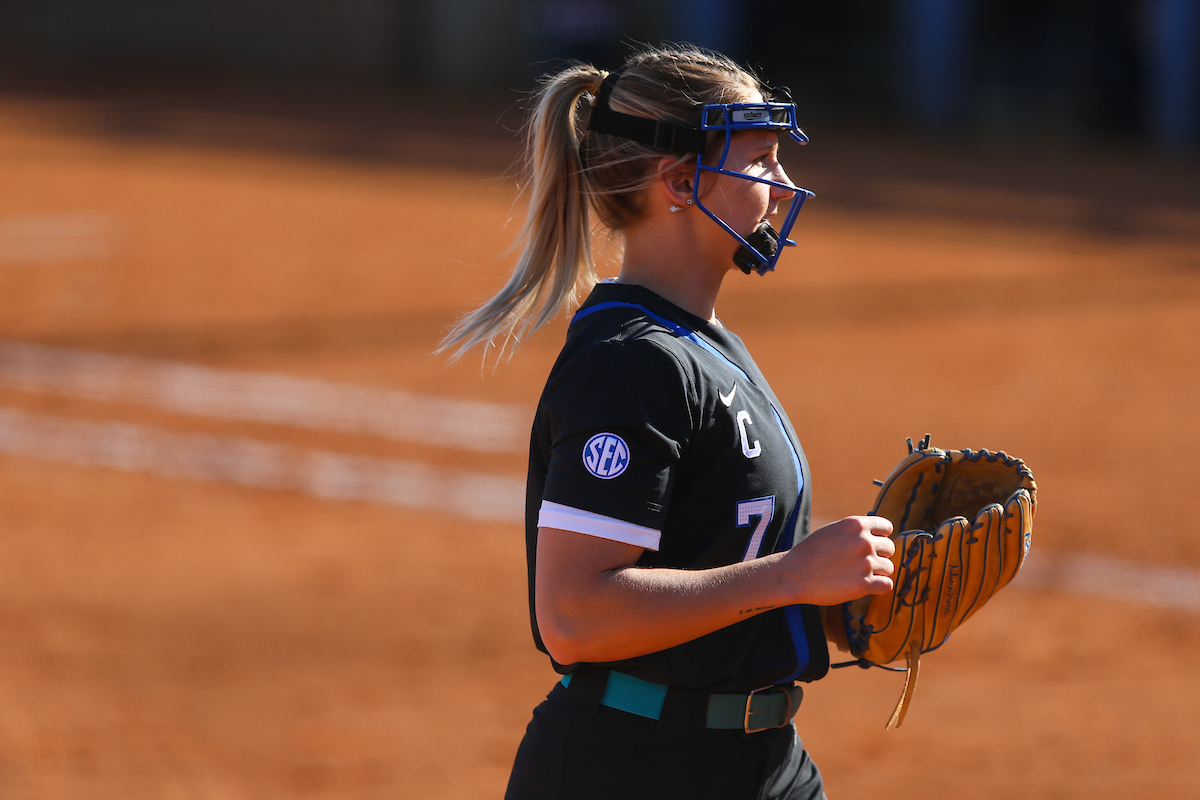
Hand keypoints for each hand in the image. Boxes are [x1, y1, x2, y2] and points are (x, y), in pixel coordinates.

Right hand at [780, 515, 895, 605]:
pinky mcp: (864, 585)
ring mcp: (866, 563)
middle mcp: (864, 541)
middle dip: (879, 556)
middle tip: (862, 564)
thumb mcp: (832, 531)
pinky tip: (866, 586)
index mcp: (856, 524)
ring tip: (859, 575)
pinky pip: (887, 585)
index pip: (887, 528)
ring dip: (878, 573)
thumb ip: (854, 532)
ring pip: (889, 568)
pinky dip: (879, 587)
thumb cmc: (811, 553)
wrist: (794, 575)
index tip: (871, 546)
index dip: (880, 537)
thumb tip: (875, 537)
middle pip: (890, 548)